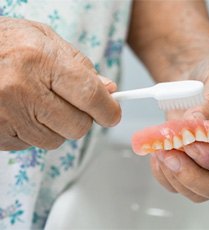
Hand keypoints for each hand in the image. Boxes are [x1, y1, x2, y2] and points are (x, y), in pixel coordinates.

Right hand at [0, 17, 120, 150]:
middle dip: (82, 118)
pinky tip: (24, 111)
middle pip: (78, 126)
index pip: (90, 95)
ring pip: (56, 140)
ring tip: (39, 103)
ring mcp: (7, 115)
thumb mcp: (45, 41)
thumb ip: (80, 66)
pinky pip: (33, 145)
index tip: (113, 114)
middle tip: (71, 103)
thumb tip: (108, 90)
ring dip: (57, 126)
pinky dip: (36, 131)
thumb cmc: (6, 44)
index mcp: (39, 60)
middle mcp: (22, 90)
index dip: (108, 110)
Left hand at [150, 58, 208, 201]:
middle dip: (193, 176)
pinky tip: (159, 154)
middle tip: (171, 154)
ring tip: (162, 149)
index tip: (192, 143)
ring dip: (175, 175)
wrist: (194, 78)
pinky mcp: (190, 165)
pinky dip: (163, 174)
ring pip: (198, 192)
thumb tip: (195, 126)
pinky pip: (176, 185)